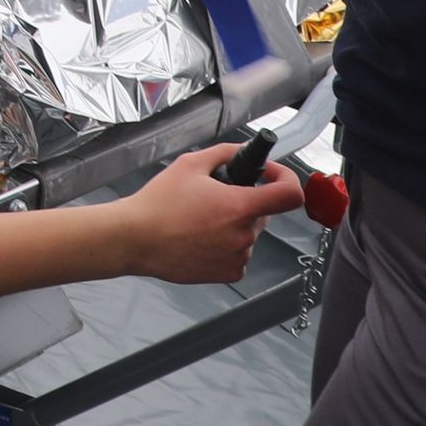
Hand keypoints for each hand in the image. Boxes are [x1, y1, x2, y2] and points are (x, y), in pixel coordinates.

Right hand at [113, 143, 302, 283]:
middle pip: (264, 212)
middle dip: (247, 201)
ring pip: (249, 233)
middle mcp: (243, 235)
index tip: (270, 175)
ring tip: (200, 219)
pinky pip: (239, 254)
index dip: (286, 178)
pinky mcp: (228, 273)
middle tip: (217, 196)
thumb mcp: (190, 164)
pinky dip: (227, 245)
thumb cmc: (157, 205)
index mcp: (239, 206)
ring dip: (234, 224)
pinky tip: (201, 238)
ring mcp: (237, 257)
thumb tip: (243, 151)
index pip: (290, 194)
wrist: (135, 239)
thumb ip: (225, 152)